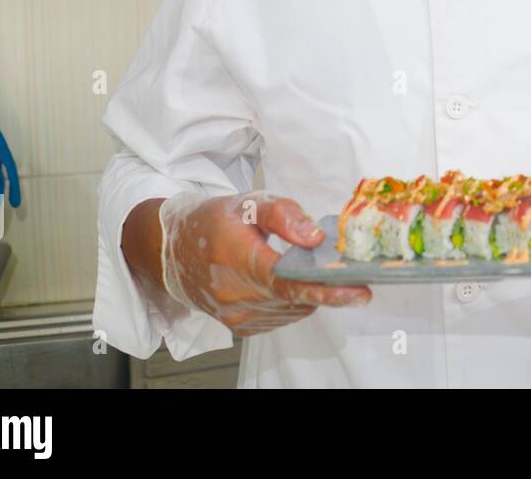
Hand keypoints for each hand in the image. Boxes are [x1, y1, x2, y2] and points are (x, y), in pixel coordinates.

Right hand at [158, 191, 370, 334]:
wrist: (171, 251)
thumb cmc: (212, 222)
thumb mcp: (247, 203)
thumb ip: (283, 214)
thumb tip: (315, 238)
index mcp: (238, 260)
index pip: (289, 282)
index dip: (327, 289)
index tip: (359, 291)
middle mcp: (236, 295)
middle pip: (297, 298)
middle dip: (327, 286)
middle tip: (347, 270)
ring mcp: (238, 315)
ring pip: (293, 309)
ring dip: (309, 292)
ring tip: (308, 268)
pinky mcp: (240, 327)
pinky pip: (282, 316)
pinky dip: (293, 301)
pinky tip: (287, 281)